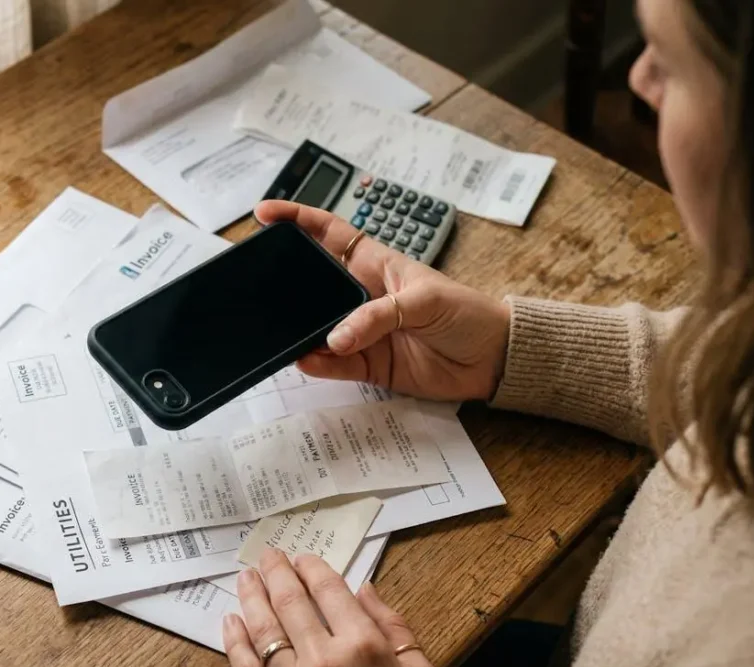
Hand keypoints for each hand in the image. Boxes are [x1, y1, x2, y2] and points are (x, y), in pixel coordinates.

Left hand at [223, 548, 437, 666]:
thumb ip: (395, 629)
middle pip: (291, 602)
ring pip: (264, 630)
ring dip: (252, 599)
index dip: (312, 568)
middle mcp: (324, 659)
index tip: (301, 559)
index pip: (329, 590)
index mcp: (364, 646)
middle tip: (267, 557)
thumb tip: (366, 590)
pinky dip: (235, 643)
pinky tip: (230, 623)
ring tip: (246, 578)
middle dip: (276, 574)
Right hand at [255, 200, 509, 401]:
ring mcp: (361, 331)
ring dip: (299, 330)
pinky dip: (317, 363)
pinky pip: (332, 363)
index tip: (265, 214)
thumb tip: (336, 337)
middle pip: (312, 284)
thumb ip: (377, 316)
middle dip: (285, 283)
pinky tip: (306, 359)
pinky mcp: (366, 363)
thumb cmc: (467, 313)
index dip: (297, 219)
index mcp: (374, 262)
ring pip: (316, 327)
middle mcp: (360, 295)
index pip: (328, 233)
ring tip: (284, 331)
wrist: (493, 359)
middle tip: (261, 285)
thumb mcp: (425, 299)